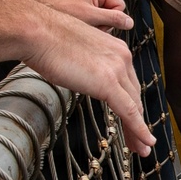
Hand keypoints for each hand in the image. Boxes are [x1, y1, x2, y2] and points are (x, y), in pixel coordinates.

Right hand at [21, 8, 154, 157]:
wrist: (36, 30)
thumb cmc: (45, 38)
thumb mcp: (74, 52)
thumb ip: (85, 65)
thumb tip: (80, 74)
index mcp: (115, 49)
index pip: (129, 83)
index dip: (132, 104)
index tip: (133, 120)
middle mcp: (122, 57)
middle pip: (135, 96)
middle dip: (138, 121)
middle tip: (140, 140)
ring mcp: (117, 69)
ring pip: (134, 107)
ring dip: (139, 130)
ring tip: (141, 149)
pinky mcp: (108, 82)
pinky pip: (129, 112)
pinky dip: (139, 130)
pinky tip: (144, 143)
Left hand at [46, 0, 132, 31]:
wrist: (40, 17)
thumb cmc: (60, 11)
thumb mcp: (91, 17)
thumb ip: (112, 19)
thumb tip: (129, 23)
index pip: (119, 5)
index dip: (111, 18)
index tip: (99, 22)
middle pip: (112, 11)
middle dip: (103, 22)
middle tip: (89, 24)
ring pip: (104, 17)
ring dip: (96, 25)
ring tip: (82, 24)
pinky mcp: (83, 5)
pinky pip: (96, 18)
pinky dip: (90, 24)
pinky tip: (80, 25)